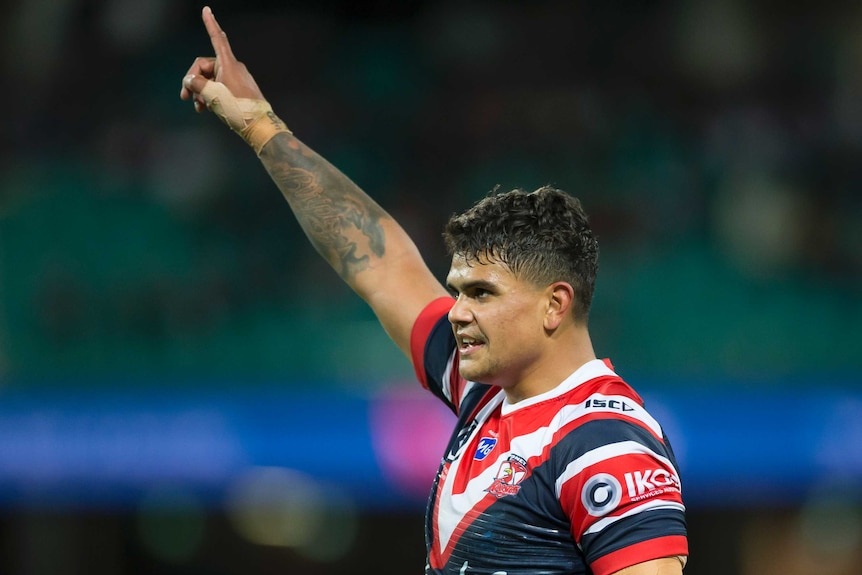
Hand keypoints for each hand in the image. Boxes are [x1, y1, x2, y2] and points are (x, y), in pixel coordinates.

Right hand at [180, 6, 289, 153]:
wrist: (259, 126)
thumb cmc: (237, 108)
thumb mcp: (212, 95)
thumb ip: (196, 84)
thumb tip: (189, 80)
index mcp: (228, 63)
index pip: (217, 38)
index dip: (210, 24)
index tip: (206, 9)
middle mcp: (232, 68)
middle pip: (205, 67)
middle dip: (194, 81)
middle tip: (185, 98)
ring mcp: (236, 79)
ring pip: (211, 80)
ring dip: (201, 92)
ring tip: (198, 107)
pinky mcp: (238, 90)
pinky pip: (219, 88)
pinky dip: (210, 96)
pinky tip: (205, 109)